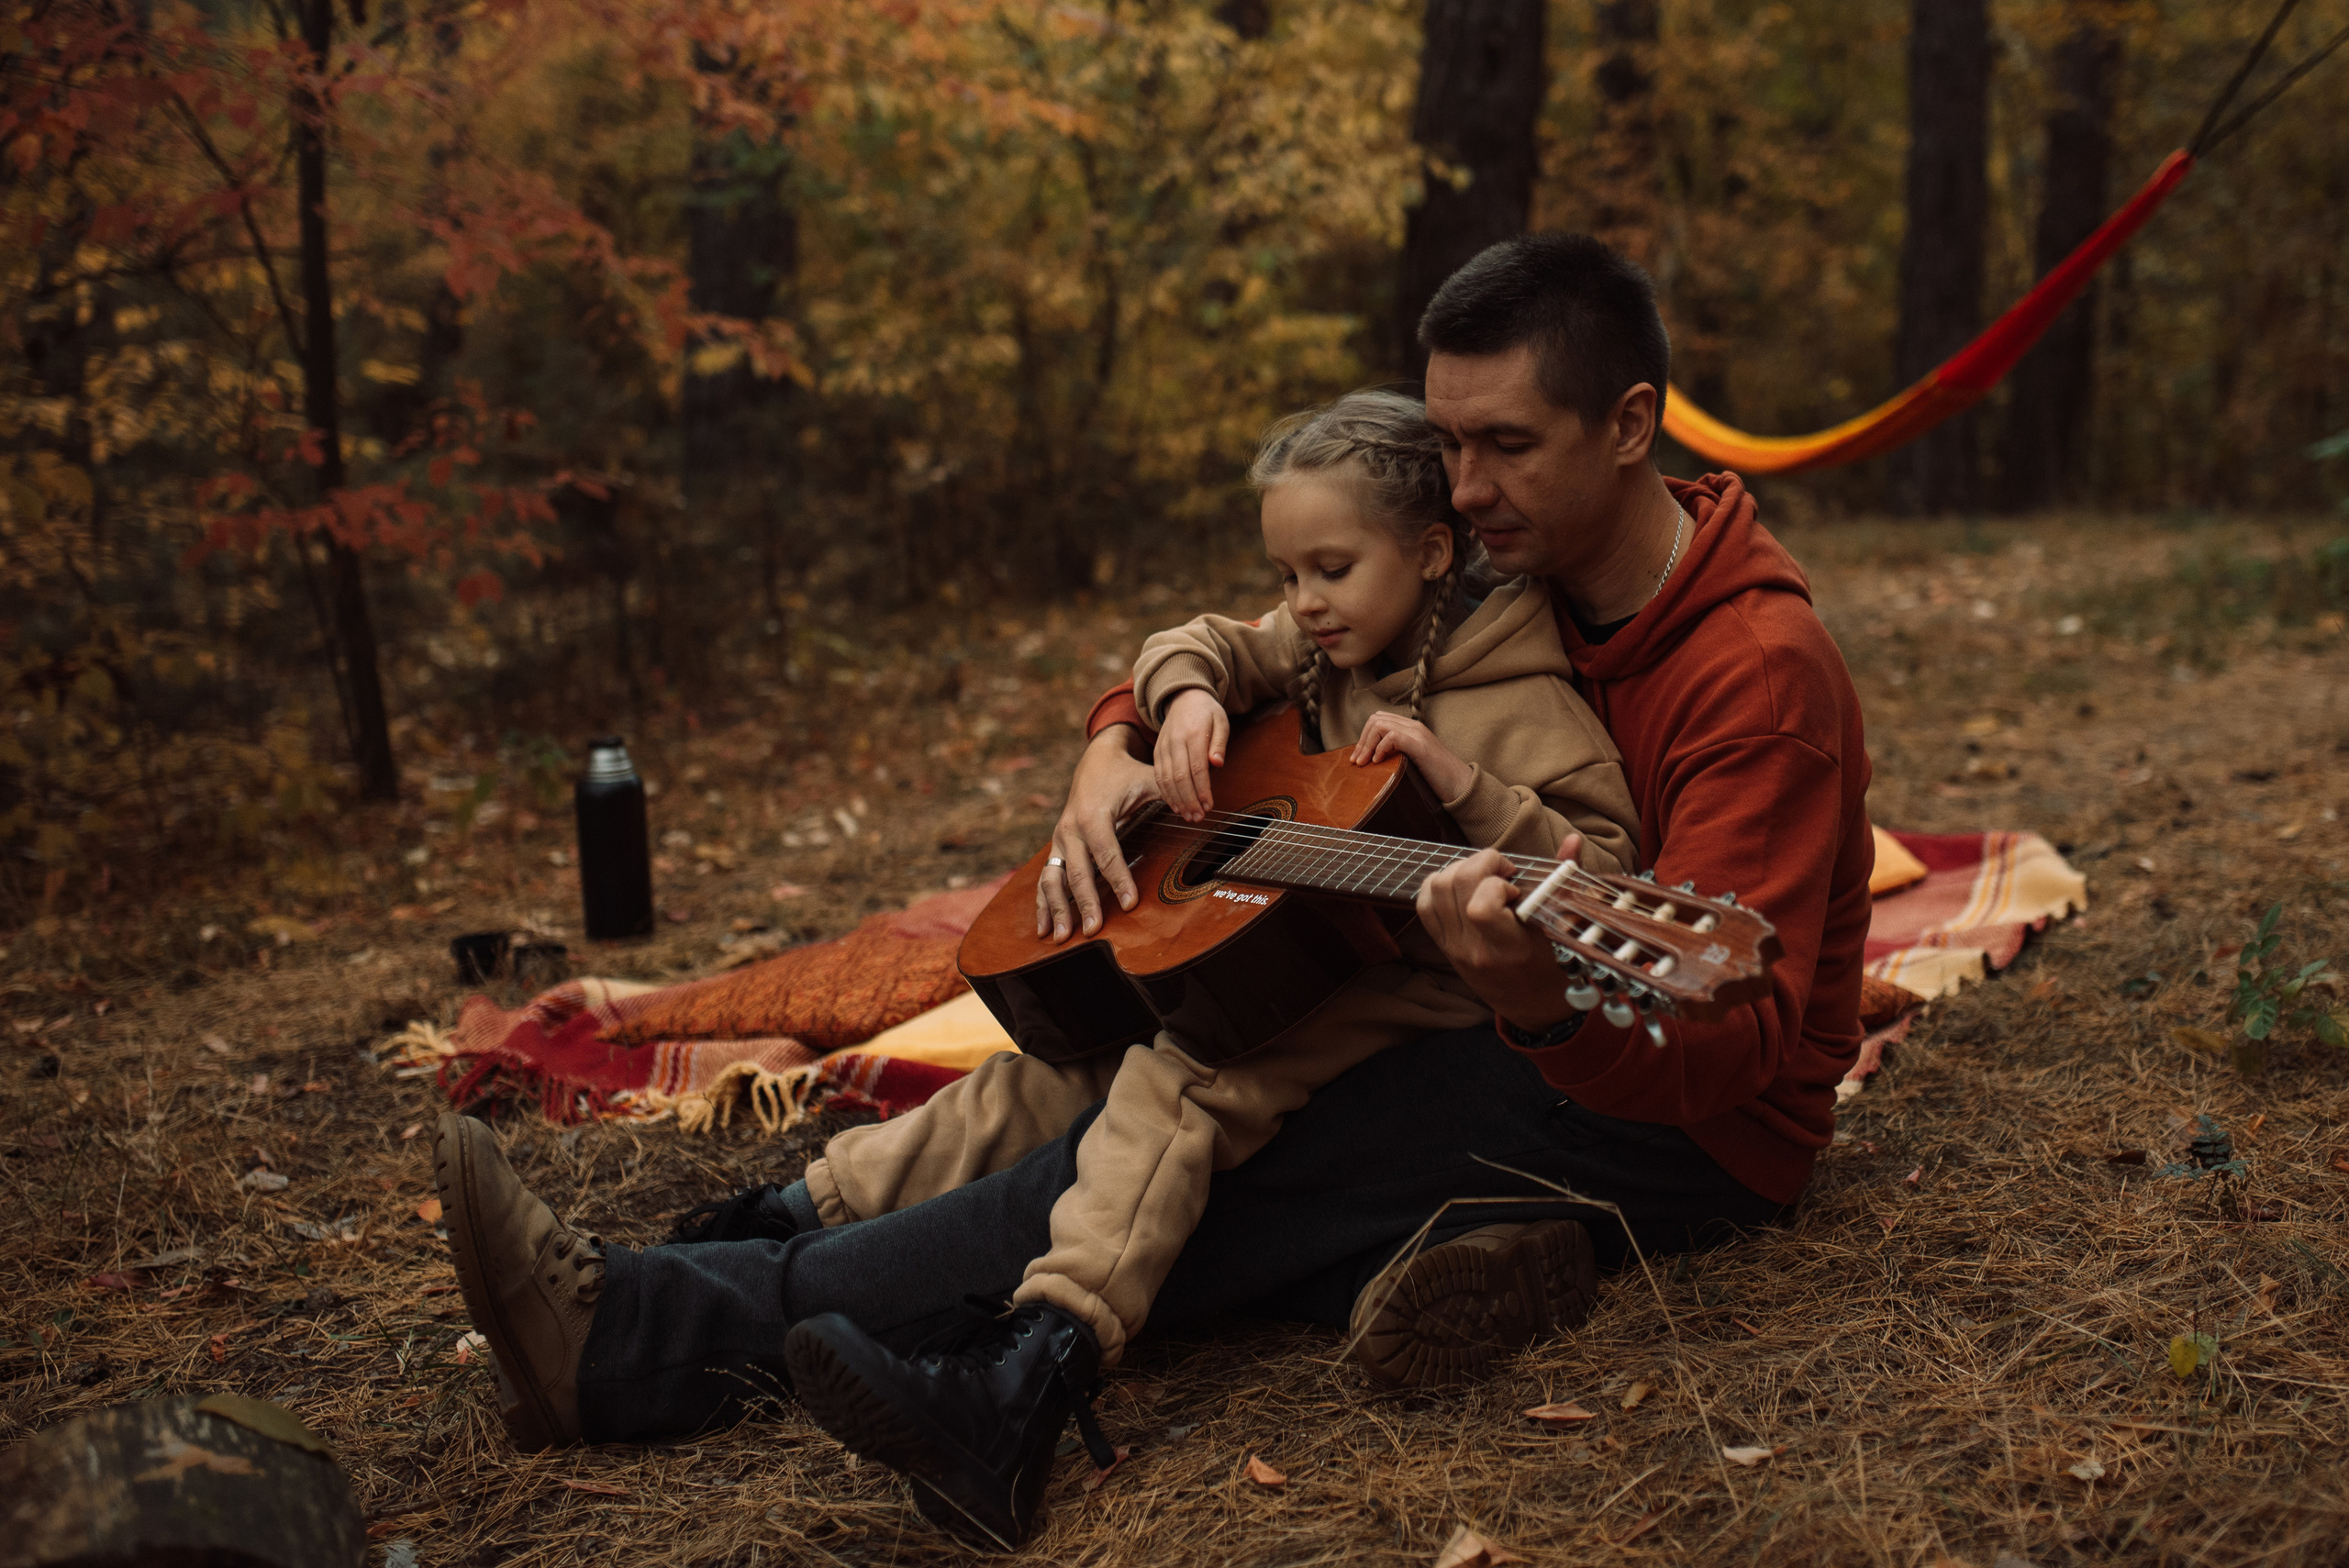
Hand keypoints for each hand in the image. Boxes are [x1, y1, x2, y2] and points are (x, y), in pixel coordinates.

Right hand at [1036, 724, 1160, 942]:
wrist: (1094, 760)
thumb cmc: (1125, 775)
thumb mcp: (1149, 780)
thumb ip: (1173, 794)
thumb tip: (1200, 811)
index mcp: (1093, 815)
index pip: (1108, 854)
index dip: (1119, 880)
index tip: (1130, 904)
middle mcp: (1070, 829)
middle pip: (1077, 873)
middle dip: (1085, 904)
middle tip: (1095, 931)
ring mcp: (1059, 840)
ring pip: (1053, 879)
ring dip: (1057, 909)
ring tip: (1062, 938)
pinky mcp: (1056, 848)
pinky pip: (1044, 879)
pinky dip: (1043, 904)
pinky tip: (1044, 929)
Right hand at [1153, 689, 1230, 822]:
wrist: (1183, 698)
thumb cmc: (1207, 713)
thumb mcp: (1221, 721)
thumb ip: (1219, 743)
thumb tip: (1217, 764)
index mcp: (1193, 734)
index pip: (1197, 768)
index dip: (1202, 790)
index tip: (1209, 805)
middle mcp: (1175, 742)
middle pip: (1180, 777)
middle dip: (1189, 800)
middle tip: (1199, 817)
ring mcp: (1163, 747)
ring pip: (1166, 779)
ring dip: (1177, 801)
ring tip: (1188, 816)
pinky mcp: (1157, 752)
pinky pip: (1158, 776)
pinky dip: (1166, 793)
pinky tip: (1176, 806)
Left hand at [1350, 711, 1473, 799]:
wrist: (1460, 785)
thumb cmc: (1436, 778)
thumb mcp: (1411, 762)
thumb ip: (1396, 755)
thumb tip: (1371, 761)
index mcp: (1411, 728)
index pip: (1379, 719)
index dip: (1364, 736)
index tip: (1358, 757)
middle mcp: (1414, 726)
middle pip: (1376, 718)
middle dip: (1362, 739)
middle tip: (1357, 761)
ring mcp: (1418, 733)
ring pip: (1380, 724)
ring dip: (1367, 744)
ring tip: (1365, 762)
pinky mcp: (1420, 745)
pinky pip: (1392, 736)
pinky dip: (1380, 748)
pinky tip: (1378, 762)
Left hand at [1414, 841, 1584, 1029]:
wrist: (1533, 1008)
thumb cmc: (1556, 969)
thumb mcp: (1565, 930)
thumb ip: (1562, 880)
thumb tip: (1572, 840)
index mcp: (1509, 949)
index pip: (1480, 908)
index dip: (1495, 884)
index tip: (1515, 887)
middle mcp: (1475, 949)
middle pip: (1454, 886)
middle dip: (1480, 863)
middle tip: (1503, 873)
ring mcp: (1455, 948)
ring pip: (1435, 889)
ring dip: (1460, 870)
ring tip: (1486, 878)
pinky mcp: (1444, 946)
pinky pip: (1424, 904)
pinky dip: (1439, 885)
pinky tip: (1466, 887)